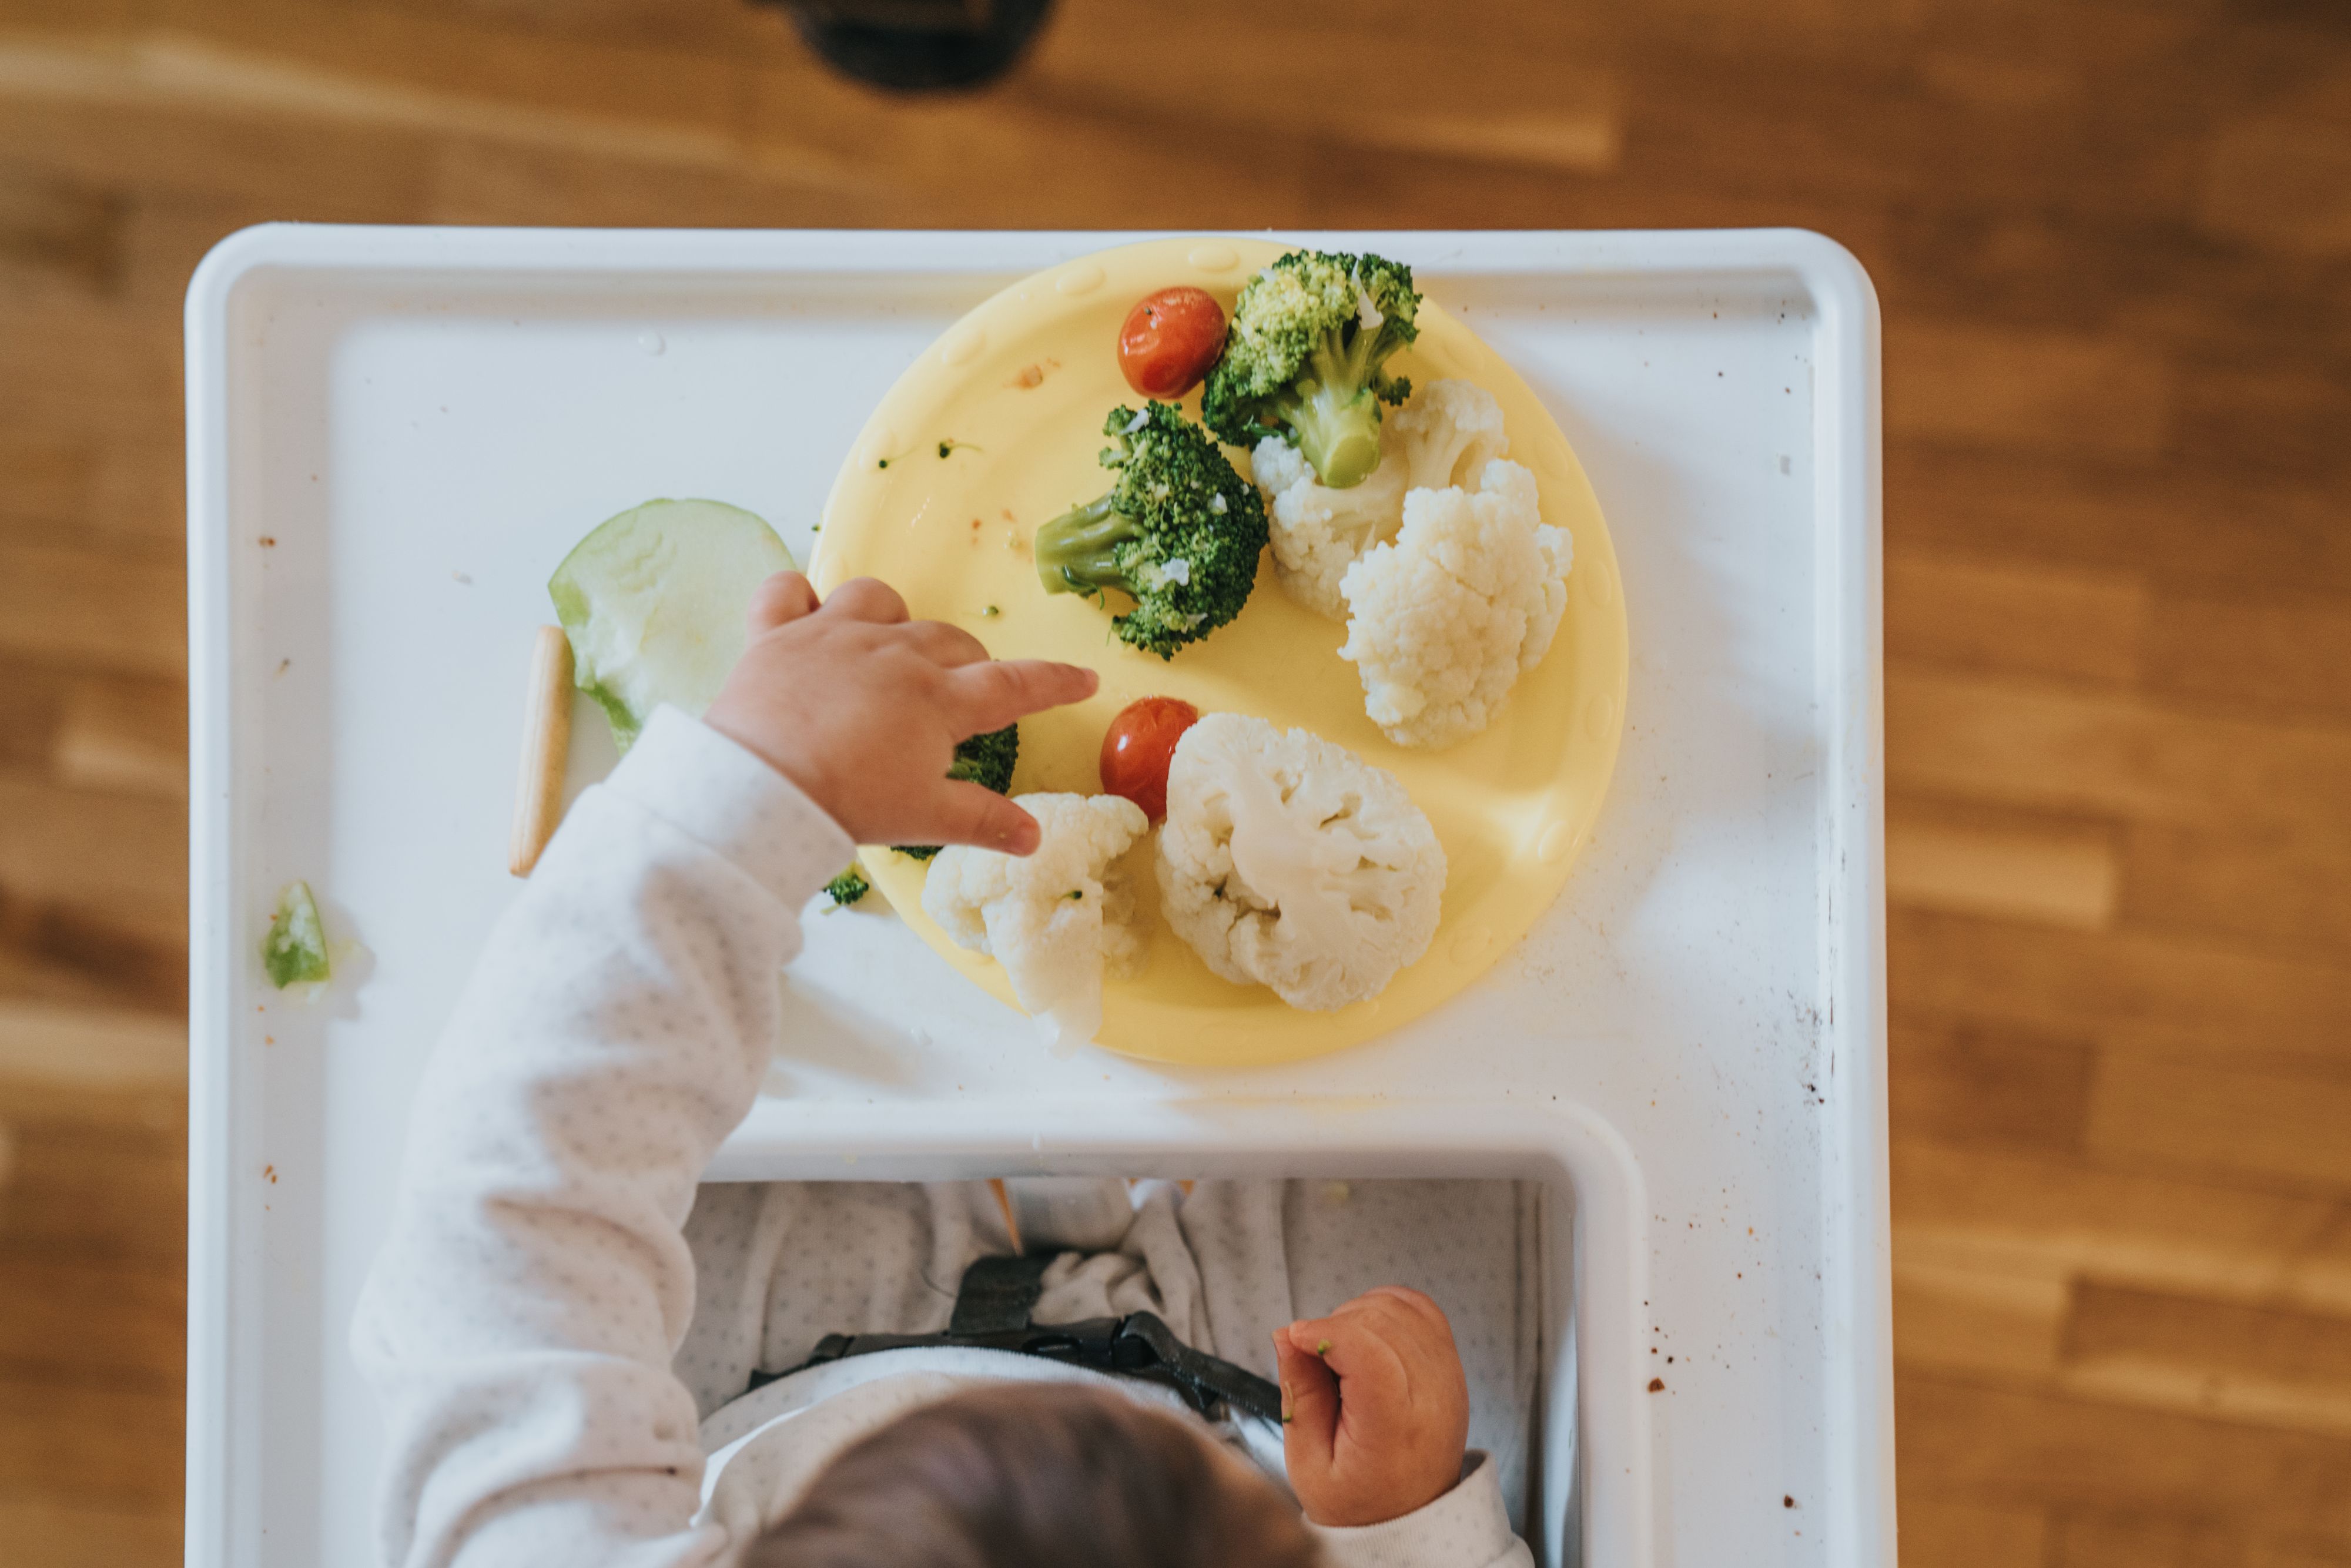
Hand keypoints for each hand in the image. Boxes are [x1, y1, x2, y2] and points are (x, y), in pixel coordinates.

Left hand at [704, 573, 1096, 852]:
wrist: (761, 787)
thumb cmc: (849, 802)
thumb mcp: (925, 817)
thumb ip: (983, 821)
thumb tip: (1033, 838)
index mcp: (937, 699)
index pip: (1014, 685)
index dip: (1054, 682)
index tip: (1085, 677)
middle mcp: (892, 652)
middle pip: (948, 641)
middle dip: (967, 661)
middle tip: (962, 692)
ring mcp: (832, 635)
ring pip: (877, 600)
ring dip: (893, 618)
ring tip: (890, 645)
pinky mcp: (776, 635)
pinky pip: (786, 591)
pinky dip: (796, 596)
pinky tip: (803, 613)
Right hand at [1273, 1286, 1470, 1527]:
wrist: (1408, 1518)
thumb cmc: (1357, 1500)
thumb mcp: (1308, 1464)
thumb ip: (1299, 1395)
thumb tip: (1287, 1335)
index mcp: (1395, 1430)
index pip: (1370, 1354)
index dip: (1326, 1332)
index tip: (1296, 1338)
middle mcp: (1432, 1398)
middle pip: (1382, 1322)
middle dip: (1336, 1324)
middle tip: (1313, 1354)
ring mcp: (1448, 1378)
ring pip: (1401, 1308)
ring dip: (1360, 1313)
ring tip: (1339, 1350)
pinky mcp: (1451, 1367)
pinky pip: (1423, 1310)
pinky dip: (1389, 1306)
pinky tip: (1365, 1330)